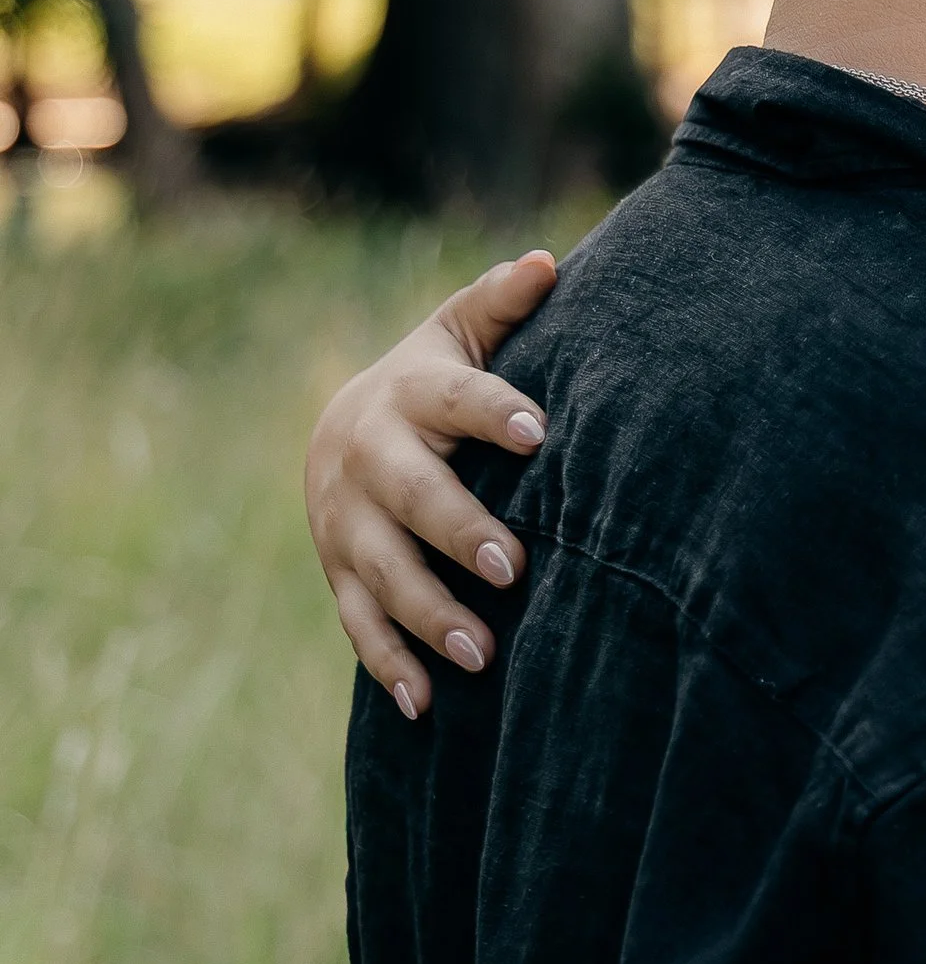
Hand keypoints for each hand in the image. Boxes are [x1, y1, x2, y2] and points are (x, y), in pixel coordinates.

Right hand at [305, 251, 557, 715]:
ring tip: (483, 653)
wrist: (344, 431)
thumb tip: (549, 261)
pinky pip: (359, 625)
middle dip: (457, 530)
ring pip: (383, 572)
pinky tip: (426, 703)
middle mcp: (368, 457)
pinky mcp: (339, 573)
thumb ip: (500, 305)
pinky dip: (389, 666)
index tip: (539, 433)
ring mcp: (346, 523)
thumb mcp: (458, 335)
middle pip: (411, 497)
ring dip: (430, 614)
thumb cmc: (434, 381)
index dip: (492, 411)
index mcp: (409, 393)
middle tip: (513, 566)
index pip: (454, 399)